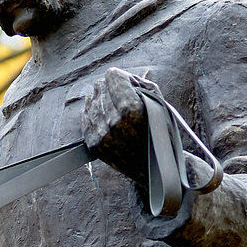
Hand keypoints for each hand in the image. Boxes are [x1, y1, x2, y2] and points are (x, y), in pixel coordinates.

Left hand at [82, 68, 150, 182]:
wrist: (156, 170)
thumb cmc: (161, 134)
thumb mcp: (159, 103)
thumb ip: (140, 84)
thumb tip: (121, 76)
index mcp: (131, 108)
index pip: (113, 76)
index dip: (121, 77)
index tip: (126, 81)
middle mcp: (113, 121)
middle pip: (100, 88)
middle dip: (109, 87)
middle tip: (117, 92)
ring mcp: (102, 134)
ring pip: (90, 102)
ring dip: (99, 99)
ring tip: (108, 101)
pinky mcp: (94, 145)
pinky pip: (85, 119)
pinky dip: (91, 113)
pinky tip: (99, 112)